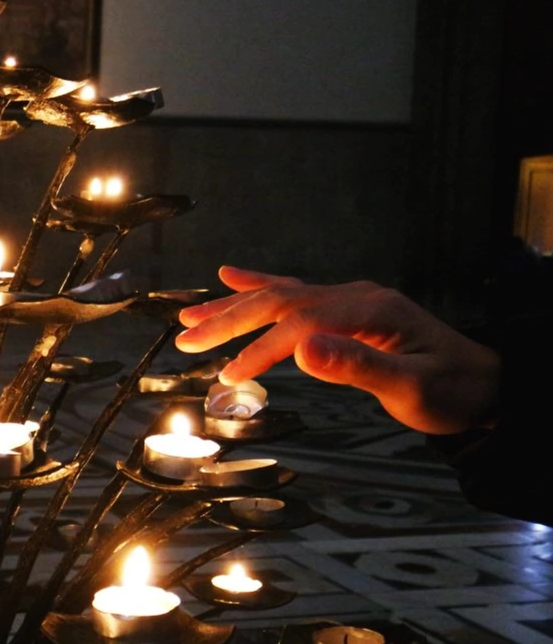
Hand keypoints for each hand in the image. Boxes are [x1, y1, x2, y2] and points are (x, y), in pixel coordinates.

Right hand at [174, 266, 499, 434]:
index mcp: (372, 311)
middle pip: (281, 301)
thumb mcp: (413, 390)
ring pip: (280, 294)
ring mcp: (350, 298)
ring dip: (232, 306)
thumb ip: (358, 367)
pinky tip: (229, 277)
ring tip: (189, 318)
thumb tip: (304, 350)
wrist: (485, 385)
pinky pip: (294, 291)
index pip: (301, 324)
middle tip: (185, 340)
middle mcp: (356, 296)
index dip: (261, 348)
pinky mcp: (345, 308)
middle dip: (229, 320)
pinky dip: (258, 285)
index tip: (228, 373)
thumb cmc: (454, 392)